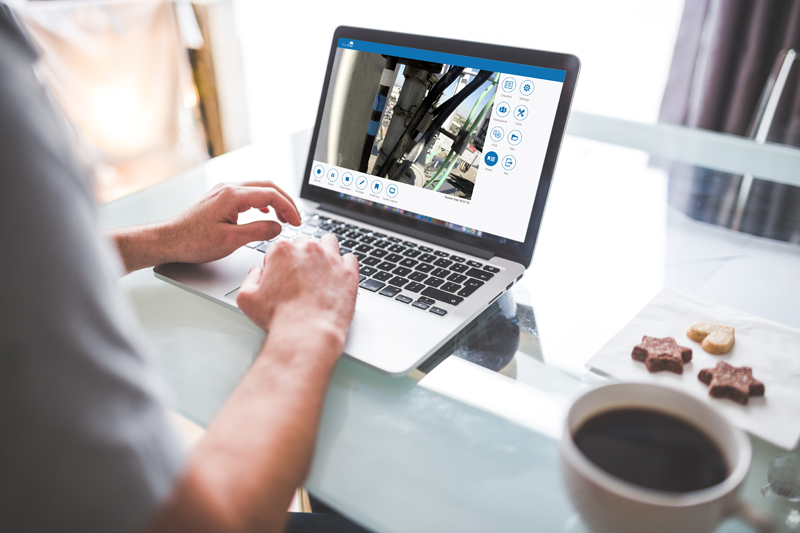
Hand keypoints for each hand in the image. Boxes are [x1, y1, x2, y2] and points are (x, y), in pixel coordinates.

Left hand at [162, 180, 301, 264]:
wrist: (169, 240)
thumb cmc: (193, 241)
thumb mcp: (230, 241)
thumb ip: (258, 231)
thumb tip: (277, 227)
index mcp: (232, 195)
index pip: (271, 194)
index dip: (288, 208)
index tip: (297, 222)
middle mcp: (228, 188)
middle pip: (267, 186)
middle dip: (285, 202)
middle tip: (296, 218)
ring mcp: (223, 191)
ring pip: (258, 188)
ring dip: (274, 201)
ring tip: (284, 217)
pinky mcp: (220, 197)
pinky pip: (247, 193)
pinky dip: (262, 202)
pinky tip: (265, 212)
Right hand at [236, 234, 359, 351]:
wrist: (307, 334)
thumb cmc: (279, 318)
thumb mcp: (247, 299)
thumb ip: (249, 279)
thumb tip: (256, 272)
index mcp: (282, 251)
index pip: (279, 248)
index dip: (277, 264)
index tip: (280, 277)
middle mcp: (308, 250)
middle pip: (304, 244)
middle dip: (300, 257)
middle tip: (299, 278)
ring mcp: (331, 259)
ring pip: (328, 243)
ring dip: (324, 252)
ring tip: (320, 270)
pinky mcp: (349, 272)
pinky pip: (350, 258)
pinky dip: (344, 265)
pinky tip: (337, 276)